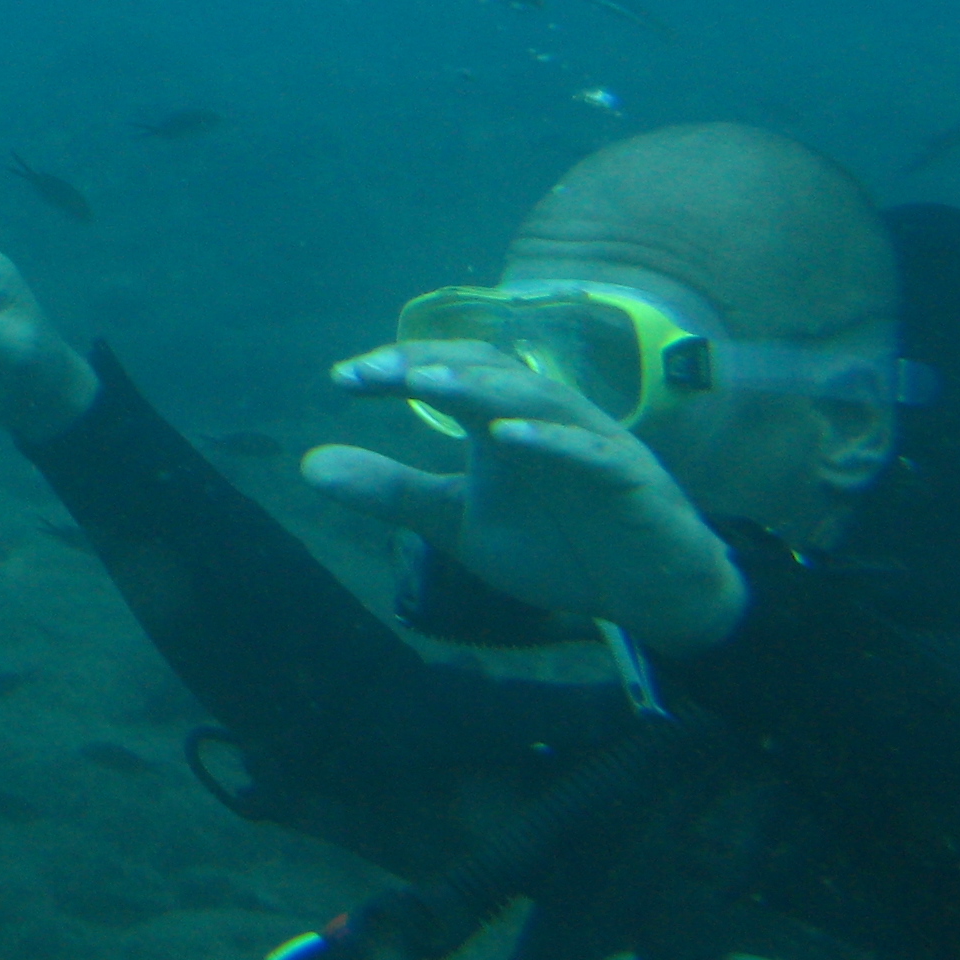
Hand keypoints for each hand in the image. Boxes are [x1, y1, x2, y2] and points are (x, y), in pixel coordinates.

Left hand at [305, 345, 746, 651]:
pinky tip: (508, 438)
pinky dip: (552, 441)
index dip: (399, 369)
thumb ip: (393, 492)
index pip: (448, 376)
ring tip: (429, 385)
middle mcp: (545, 419)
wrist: (650, 595)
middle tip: (374, 371)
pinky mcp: (633, 479)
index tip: (343, 379)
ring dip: (484, 388)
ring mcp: (593, 444)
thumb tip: (309, 465)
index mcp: (501, 424)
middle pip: (489, 370)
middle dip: (431, 364)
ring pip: (540, 398)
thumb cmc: (558, 545)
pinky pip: (594, 451)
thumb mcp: (460, 524)